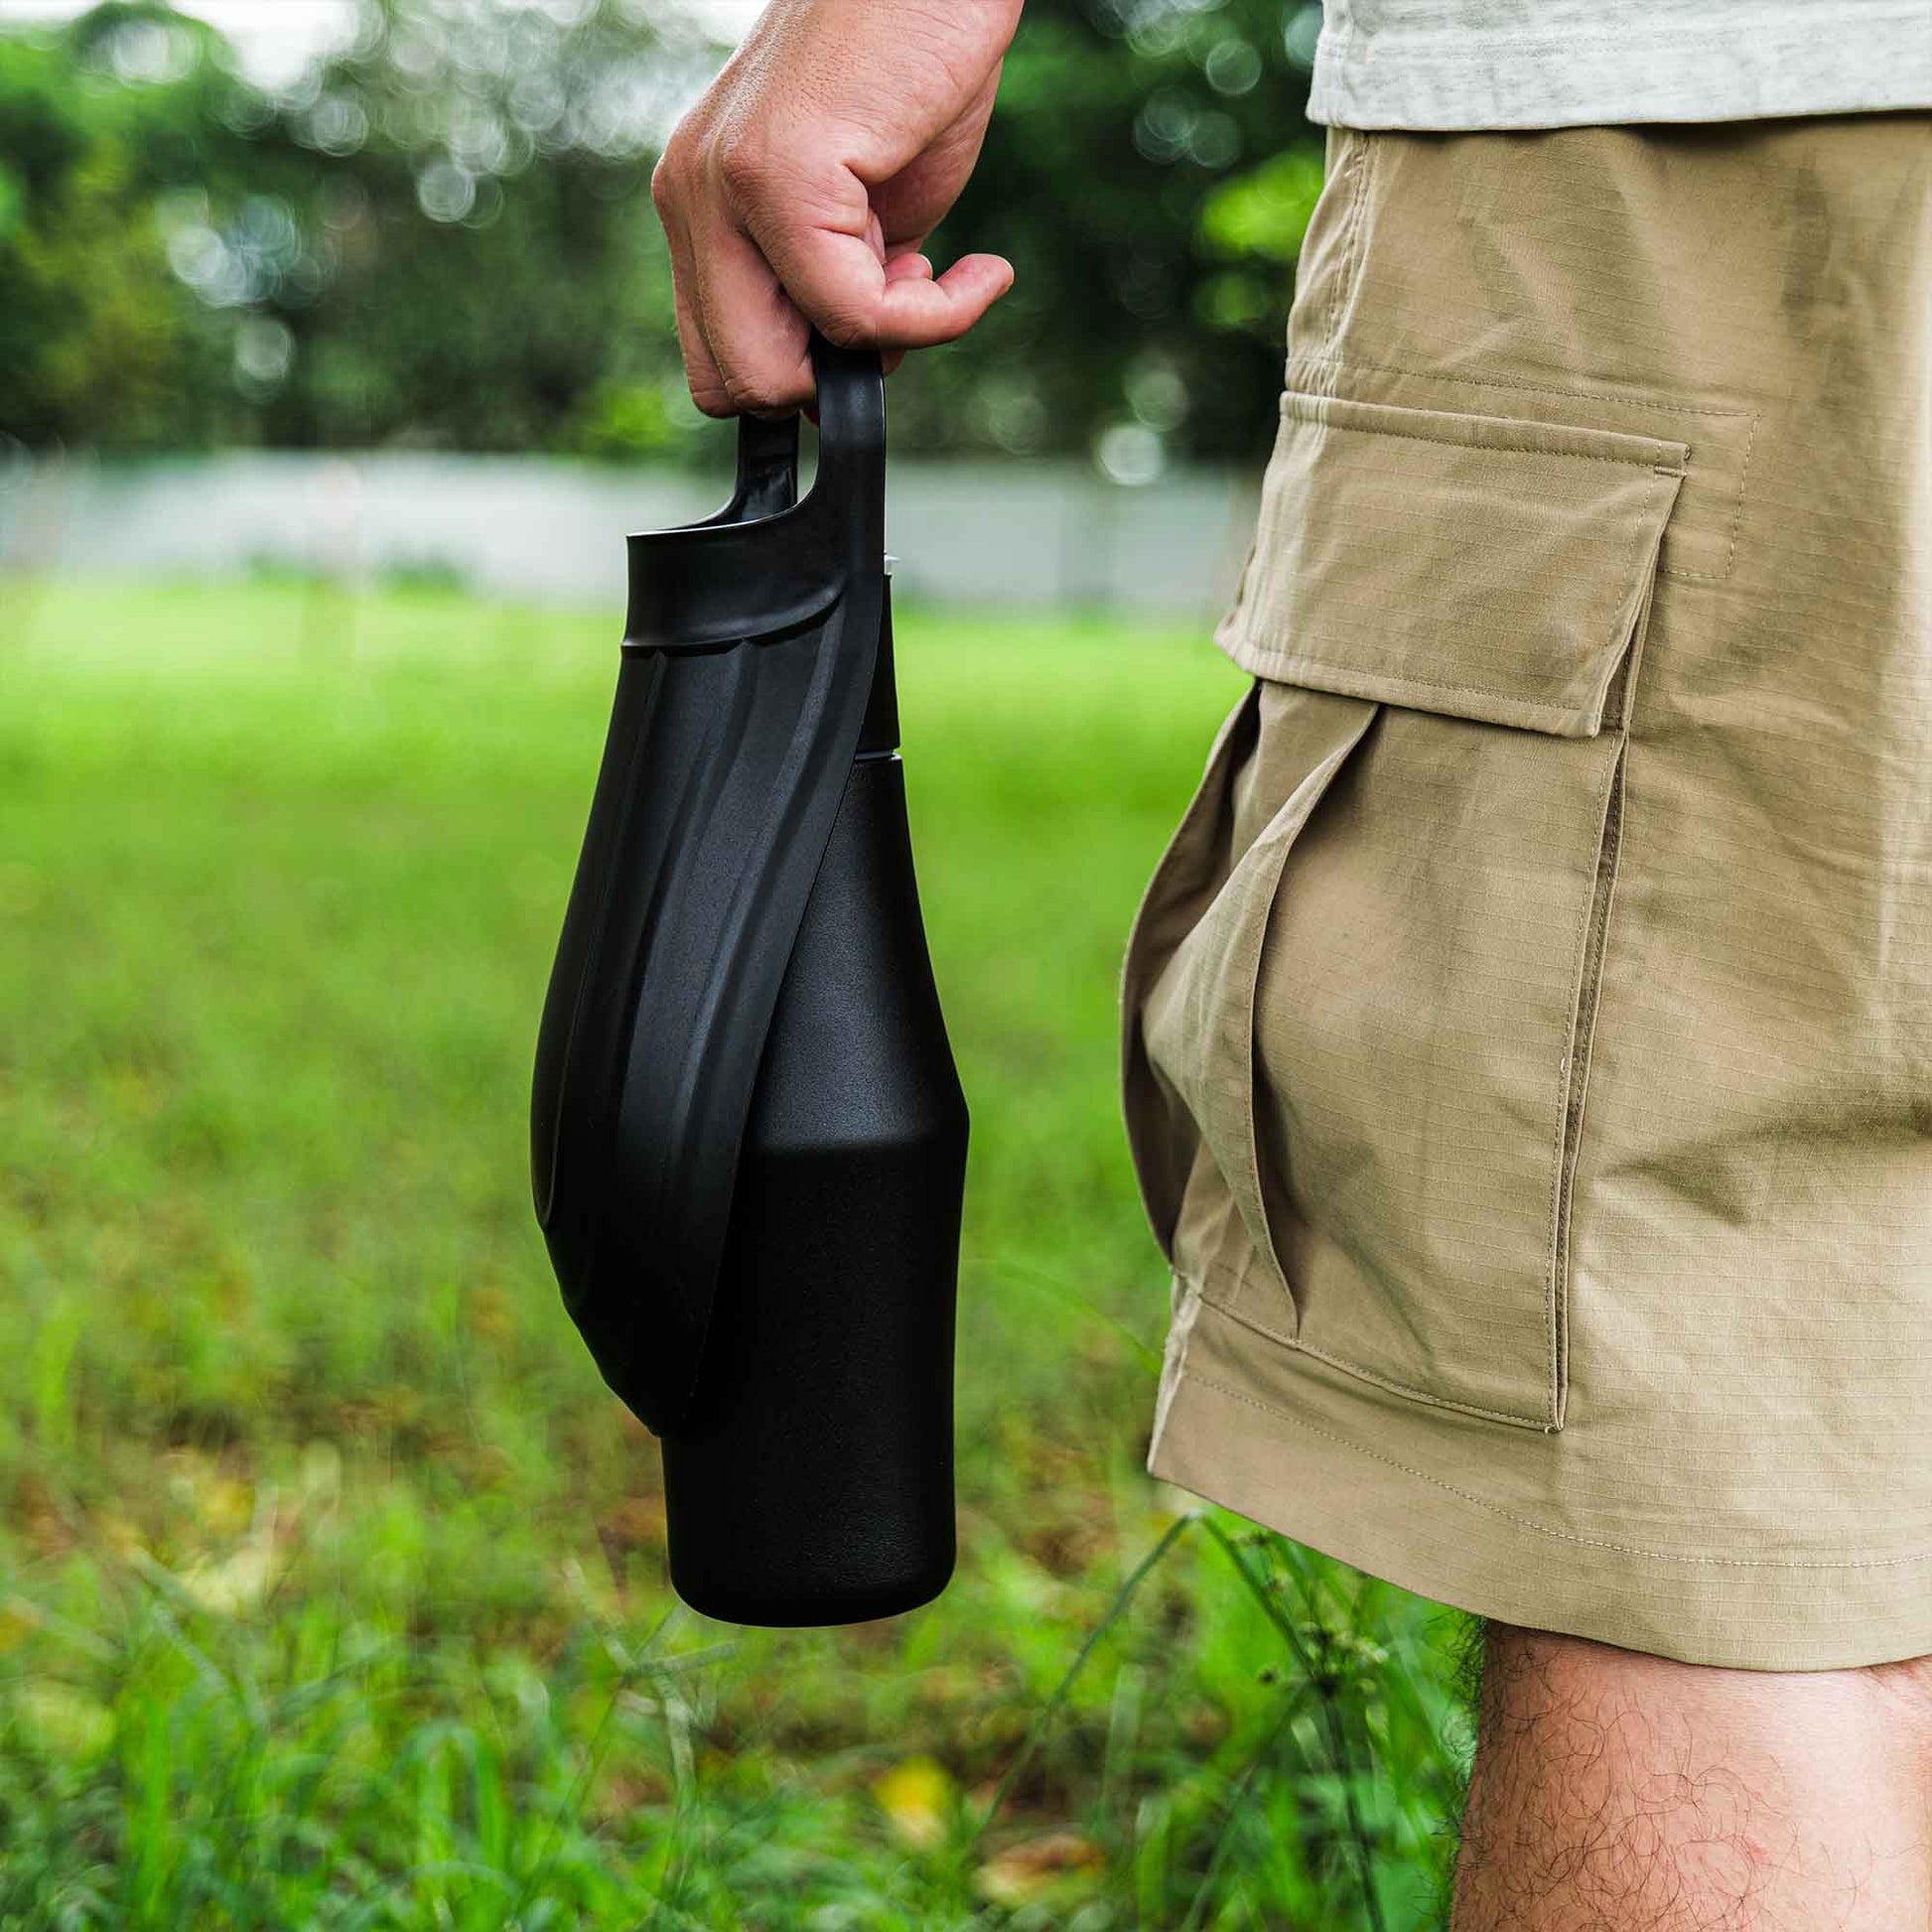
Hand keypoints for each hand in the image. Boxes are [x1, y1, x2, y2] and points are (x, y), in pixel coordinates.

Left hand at [650, 0, 1023, 415]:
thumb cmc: (914, 65)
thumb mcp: (867, 208)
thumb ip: (840, 284)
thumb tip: (853, 368)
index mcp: (701, 205)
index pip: (720, 361)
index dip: (807, 372)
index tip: (879, 317)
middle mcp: (692, 197)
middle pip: (737, 386)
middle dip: (836, 377)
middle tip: (907, 306)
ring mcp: (724, 189)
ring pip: (781, 371)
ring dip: (885, 349)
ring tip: (943, 274)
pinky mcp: (779, 178)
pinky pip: (857, 317)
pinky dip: (936, 320)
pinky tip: (981, 271)